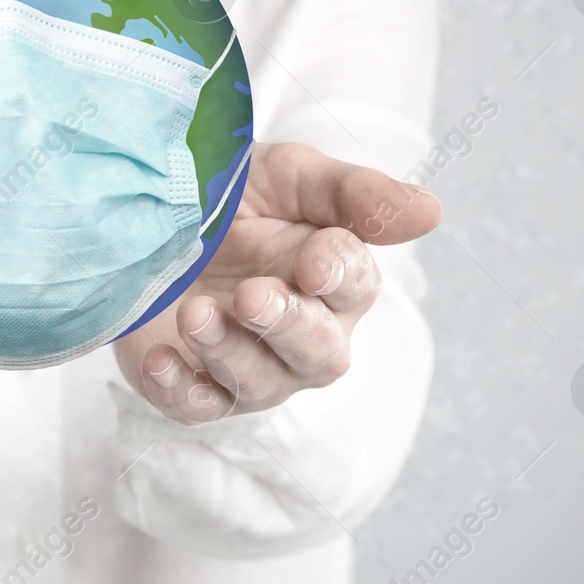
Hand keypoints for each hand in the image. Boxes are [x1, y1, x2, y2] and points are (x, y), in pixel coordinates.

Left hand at [113, 142, 440, 423]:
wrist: (151, 215)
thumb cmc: (236, 199)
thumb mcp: (290, 176)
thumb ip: (354, 193)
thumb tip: (431, 212)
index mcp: (336, 282)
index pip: (353, 284)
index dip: (336, 274)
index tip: (312, 262)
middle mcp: (303, 336)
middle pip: (316, 350)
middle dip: (287, 325)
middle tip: (253, 295)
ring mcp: (249, 369)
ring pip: (255, 382)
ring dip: (228, 351)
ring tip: (196, 312)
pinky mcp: (193, 388)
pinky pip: (194, 406)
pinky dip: (179, 388)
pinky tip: (160, 360)